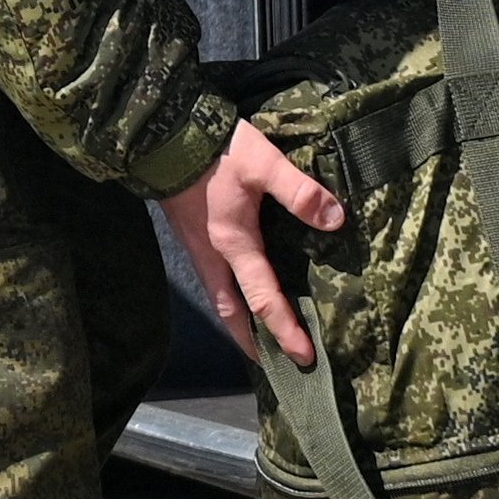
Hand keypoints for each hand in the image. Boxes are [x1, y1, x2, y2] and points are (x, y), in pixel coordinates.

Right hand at [157, 119, 347, 369]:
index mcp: (234, 245)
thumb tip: (335, 221)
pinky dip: (228, 298)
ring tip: (256, 336)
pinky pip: (212, 279)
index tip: (304, 356)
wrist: (163, 135)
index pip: (263, 299)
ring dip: (238, 322)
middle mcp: (213, 256)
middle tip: (273, 364)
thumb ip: (299, 192)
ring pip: (219, 297)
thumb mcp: (264, 164)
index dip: (284, 330)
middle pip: (232, 312)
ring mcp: (198, 247)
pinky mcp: (190, 234)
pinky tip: (237, 290)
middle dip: (253, 341)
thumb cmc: (216, 152)